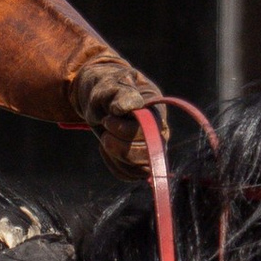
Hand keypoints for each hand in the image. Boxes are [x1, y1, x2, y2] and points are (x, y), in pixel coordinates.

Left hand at [70, 60, 165, 179]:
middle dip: (118, 146)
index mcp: (157, 112)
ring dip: (115, 156)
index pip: (148, 133)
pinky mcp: (140, 162)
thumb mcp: (110, 85)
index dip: (125, 131)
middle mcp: (160, 134)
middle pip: (145, 156)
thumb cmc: (107, 88)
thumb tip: (128, 107)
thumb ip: (120, 93)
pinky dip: (113, 164)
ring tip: (106, 138)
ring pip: (139, 170)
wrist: (101, 98)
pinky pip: (129, 175)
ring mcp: (151, 149)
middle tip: (105, 127)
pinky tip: (106, 149)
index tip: (107, 118)